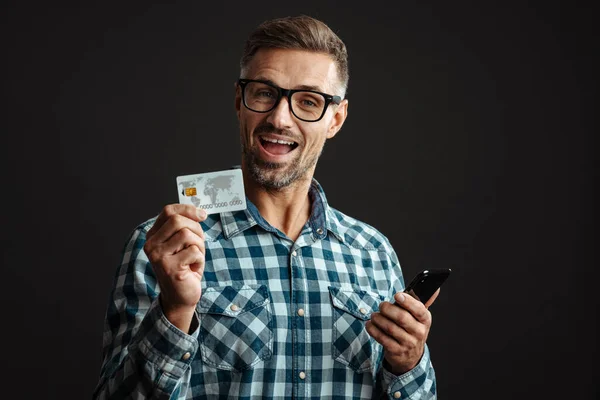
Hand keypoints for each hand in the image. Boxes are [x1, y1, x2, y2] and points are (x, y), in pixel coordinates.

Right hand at [143, 204, 206, 332]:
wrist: (181, 297)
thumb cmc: (185, 267)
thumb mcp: (184, 243)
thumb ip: (186, 227)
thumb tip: (200, 213)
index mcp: (153, 236)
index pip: (168, 212)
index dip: (187, 209)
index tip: (202, 215)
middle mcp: (151, 245)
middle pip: (177, 220)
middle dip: (196, 229)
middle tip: (199, 243)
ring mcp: (158, 257)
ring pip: (187, 235)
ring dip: (199, 245)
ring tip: (195, 258)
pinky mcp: (169, 268)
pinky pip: (193, 251)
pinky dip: (200, 258)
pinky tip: (193, 268)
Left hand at [366, 289, 439, 374]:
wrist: (410, 355)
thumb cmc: (413, 329)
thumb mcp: (420, 317)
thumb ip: (424, 301)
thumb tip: (435, 288)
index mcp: (425, 320)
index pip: (419, 309)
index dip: (407, 301)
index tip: (397, 295)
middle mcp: (419, 332)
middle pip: (402, 318)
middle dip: (388, 309)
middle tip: (381, 305)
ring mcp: (408, 343)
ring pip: (390, 328)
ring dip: (379, 319)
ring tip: (374, 315)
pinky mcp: (397, 351)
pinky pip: (382, 339)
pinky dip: (374, 330)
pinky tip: (370, 325)